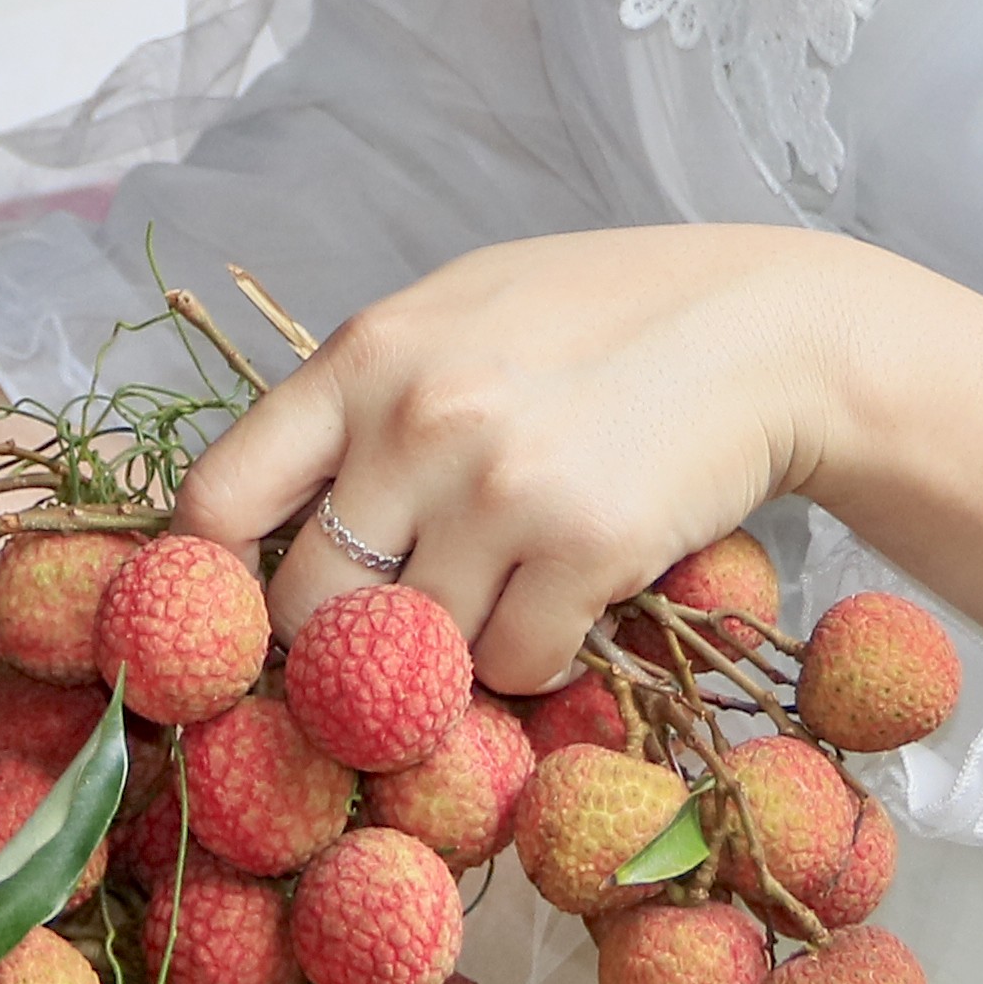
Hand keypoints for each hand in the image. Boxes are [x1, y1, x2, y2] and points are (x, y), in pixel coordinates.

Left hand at [167, 227, 982, 687]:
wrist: (770, 329)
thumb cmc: (603, 318)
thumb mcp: (456, 316)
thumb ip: (362, 404)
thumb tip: (266, 523)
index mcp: (362, 358)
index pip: (217, 501)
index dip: (212, 583)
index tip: (240, 616)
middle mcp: (415, 421)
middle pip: (306, 605)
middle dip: (341, 641)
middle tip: (392, 636)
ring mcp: (500, 489)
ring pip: (417, 651)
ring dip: (454, 651)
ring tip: (506, 591)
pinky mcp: (586, 550)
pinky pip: (515, 667)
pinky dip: (536, 659)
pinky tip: (574, 597)